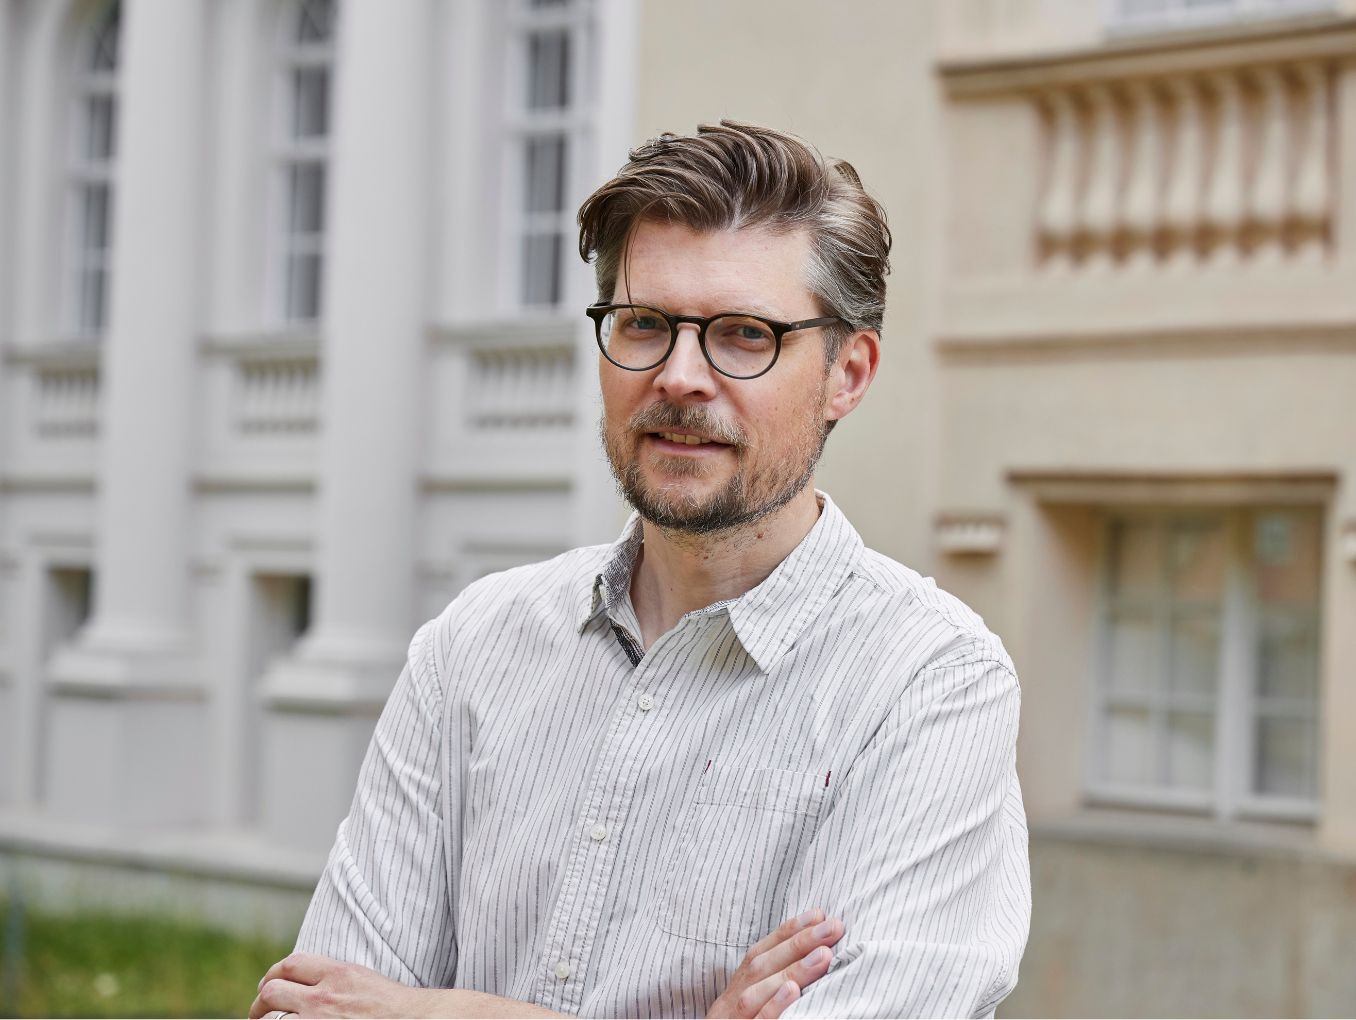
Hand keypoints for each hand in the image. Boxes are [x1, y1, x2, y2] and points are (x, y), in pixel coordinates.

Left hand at [249, 952, 430, 1018]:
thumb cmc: (393, 1007)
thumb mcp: (363, 979)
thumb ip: (335, 978)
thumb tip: (308, 984)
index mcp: (338, 974)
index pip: (291, 965)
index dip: (273, 974)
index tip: (269, 984)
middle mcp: (325, 997)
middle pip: (273, 991)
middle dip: (261, 1003)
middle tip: (259, 1012)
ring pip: (273, 1019)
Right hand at [705, 909, 844, 1018]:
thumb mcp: (749, 1003)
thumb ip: (769, 982)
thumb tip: (813, 954)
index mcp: (736, 990)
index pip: (760, 953)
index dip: (788, 931)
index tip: (819, 915)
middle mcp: (732, 1002)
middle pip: (762, 966)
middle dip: (798, 943)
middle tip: (833, 927)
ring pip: (759, 993)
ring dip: (791, 970)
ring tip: (824, 955)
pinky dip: (773, 1008)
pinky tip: (792, 993)